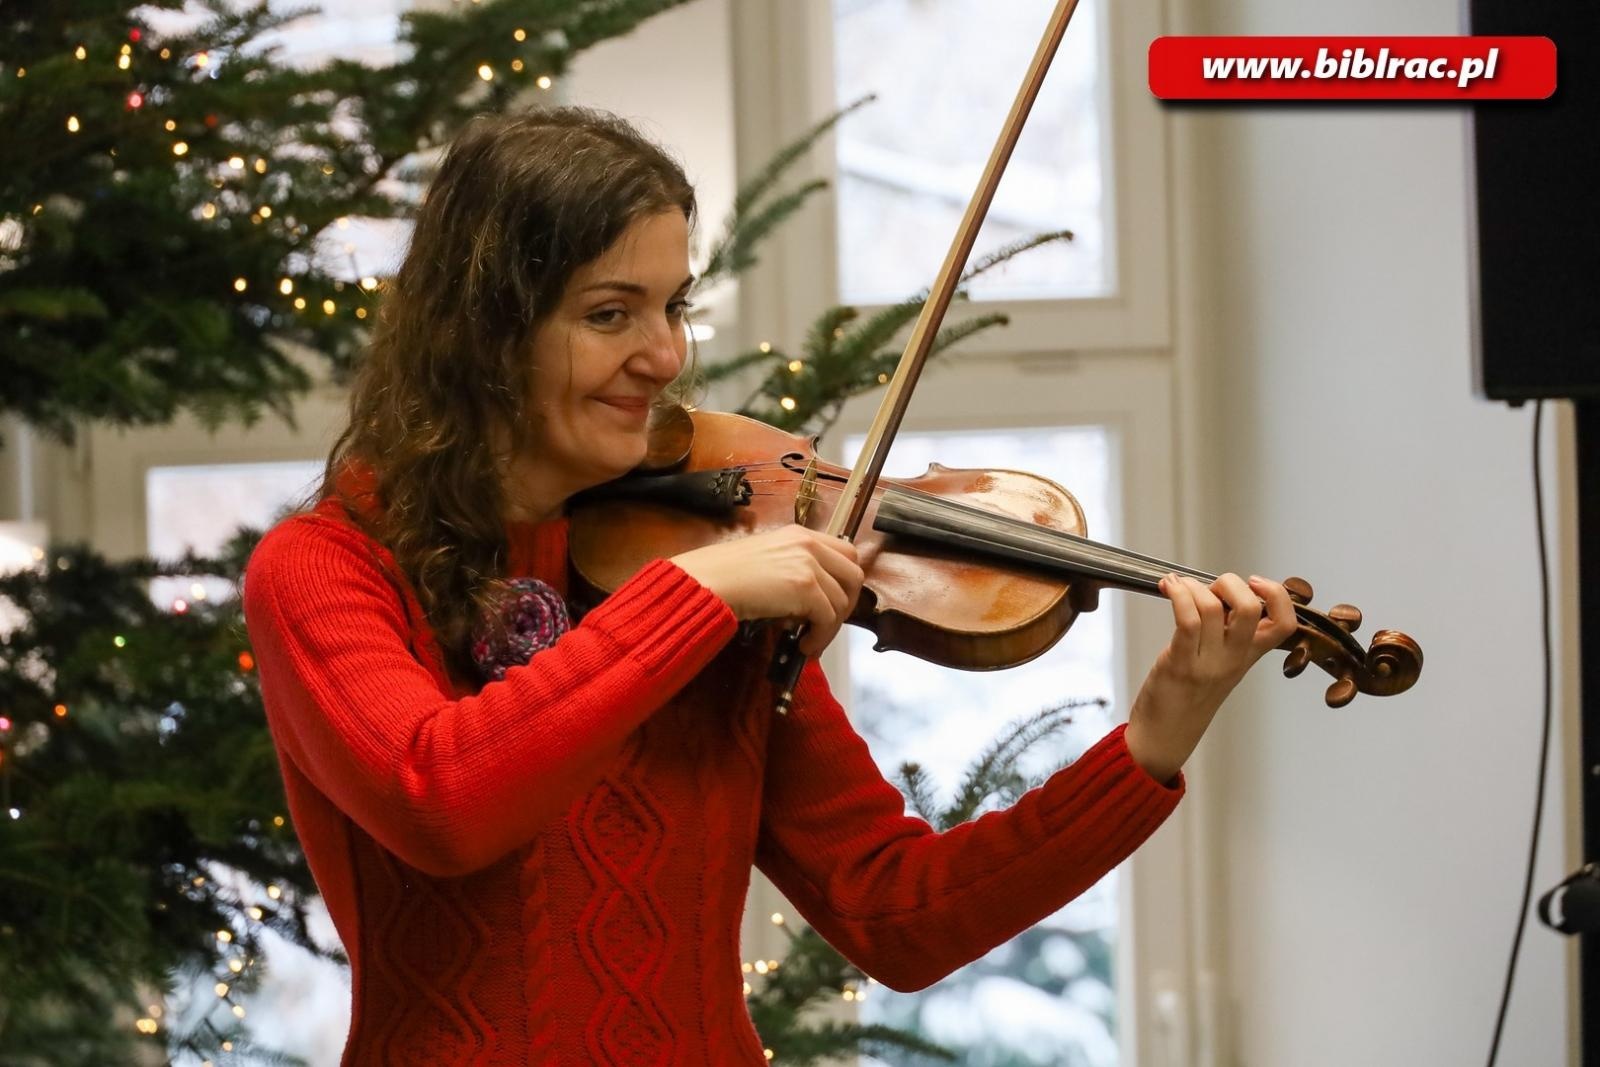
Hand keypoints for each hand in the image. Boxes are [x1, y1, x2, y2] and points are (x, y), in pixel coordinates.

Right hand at [670, 525, 864, 655]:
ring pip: (842, 601)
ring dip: (830, 627)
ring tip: (808, 641)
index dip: (844, 581)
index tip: (832, 603)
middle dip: (846, 604)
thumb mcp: (766, 563)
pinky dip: (820, 637)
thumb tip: (809, 606)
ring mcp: (809, 563)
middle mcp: (808, 543)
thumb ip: (793, 573)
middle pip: (853, 574)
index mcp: (799, 534)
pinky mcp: (805, 587)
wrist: (705, 581)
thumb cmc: (723, 576)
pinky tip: (803, 646)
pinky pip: (828, 618)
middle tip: (827, 624)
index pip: (844, 553)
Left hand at [1125, 573, 1298, 782]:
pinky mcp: (1179, 664)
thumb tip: (1222, 591)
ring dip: (1193, 586)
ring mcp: (1208, 663)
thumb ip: (1229, 632)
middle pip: (1250, 609)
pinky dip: (1177, 595)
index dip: (1278, 595)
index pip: (1285, 624)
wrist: (1166, 735)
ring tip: (1179, 586)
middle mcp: (1234, 659)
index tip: (1255, 583)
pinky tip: (1168, 589)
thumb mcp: (1221, 663)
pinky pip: (1186, 620)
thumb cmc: (1188, 693)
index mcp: (1249, 656)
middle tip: (1210, 587)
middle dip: (1230, 583)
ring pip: (1212, 608)